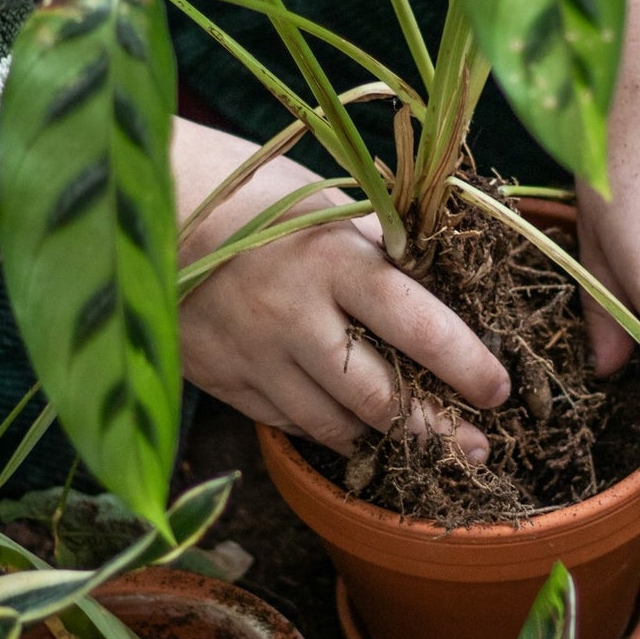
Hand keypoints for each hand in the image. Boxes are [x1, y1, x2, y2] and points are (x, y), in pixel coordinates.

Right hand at [171, 118, 509, 460]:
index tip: (498, 390)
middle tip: (477, 446)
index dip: (468, 366)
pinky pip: (288, 424)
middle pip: (382, 397)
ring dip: (384, 437)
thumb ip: (377, 246)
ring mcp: (254, 354)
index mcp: (333, 259)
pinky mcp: (220, 378)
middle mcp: (295, 316)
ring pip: (336, 425)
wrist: (141, 207)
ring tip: (418, 440)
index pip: (420, 326)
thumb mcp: (323, 201)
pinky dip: (326, 428)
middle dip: (438, 429)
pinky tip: (349, 425)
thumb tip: (440, 282)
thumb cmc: (248, 192)